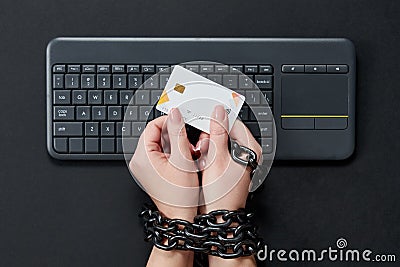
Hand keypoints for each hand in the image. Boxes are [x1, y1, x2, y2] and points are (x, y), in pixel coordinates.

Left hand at [129, 108, 198, 220]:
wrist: (180, 216)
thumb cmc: (180, 195)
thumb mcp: (182, 159)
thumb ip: (178, 133)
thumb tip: (175, 114)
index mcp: (142, 157)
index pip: (151, 127)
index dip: (168, 121)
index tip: (182, 123)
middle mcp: (140, 162)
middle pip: (156, 135)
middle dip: (174, 135)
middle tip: (188, 141)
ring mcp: (144, 168)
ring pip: (160, 144)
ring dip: (175, 144)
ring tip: (188, 152)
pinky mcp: (151, 173)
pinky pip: (161, 155)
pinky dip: (173, 153)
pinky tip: (184, 160)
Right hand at [197, 105, 260, 265]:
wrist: (219, 214)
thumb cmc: (221, 193)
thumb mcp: (217, 158)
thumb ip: (218, 133)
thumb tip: (219, 112)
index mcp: (250, 148)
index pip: (235, 122)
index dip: (218, 118)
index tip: (204, 116)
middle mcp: (247, 153)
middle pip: (227, 131)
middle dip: (212, 136)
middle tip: (205, 146)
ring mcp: (239, 160)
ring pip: (221, 142)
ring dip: (209, 146)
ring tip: (205, 157)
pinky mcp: (231, 166)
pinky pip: (219, 152)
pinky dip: (210, 154)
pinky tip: (205, 162)